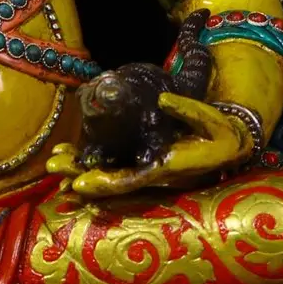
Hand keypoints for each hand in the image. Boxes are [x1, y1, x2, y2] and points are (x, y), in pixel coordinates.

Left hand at [49, 95, 251, 197]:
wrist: (228, 143)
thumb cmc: (220, 132)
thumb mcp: (210, 120)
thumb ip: (188, 110)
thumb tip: (163, 99)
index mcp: (166, 167)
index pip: (130, 180)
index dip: (104, 183)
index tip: (78, 183)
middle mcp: (151, 172)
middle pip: (110, 179)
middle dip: (80, 174)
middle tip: (54, 166)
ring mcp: (145, 166)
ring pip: (107, 171)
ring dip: (80, 167)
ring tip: (54, 161)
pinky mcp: (142, 157)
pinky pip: (113, 162)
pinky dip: (92, 159)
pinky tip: (72, 155)